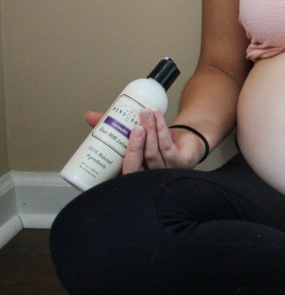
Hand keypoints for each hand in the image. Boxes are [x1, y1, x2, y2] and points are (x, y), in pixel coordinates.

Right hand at [84, 109, 200, 172]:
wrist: (185, 140)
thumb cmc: (155, 142)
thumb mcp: (132, 134)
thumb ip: (112, 127)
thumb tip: (89, 116)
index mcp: (132, 176)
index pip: (118, 176)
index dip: (109, 165)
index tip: (105, 144)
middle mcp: (147, 180)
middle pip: (136, 169)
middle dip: (134, 148)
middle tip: (133, 128)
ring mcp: (164, 174)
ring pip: (152, 155)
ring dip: (149, 132)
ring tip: (144, 113)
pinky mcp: (180, 165)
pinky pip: (167, 148)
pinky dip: (161, 130)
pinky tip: (157, 117)